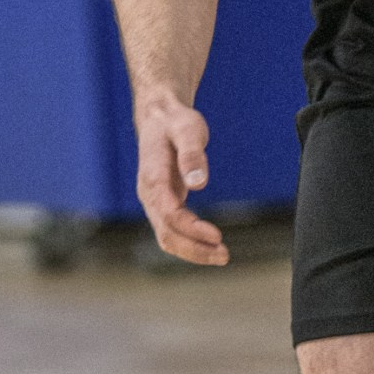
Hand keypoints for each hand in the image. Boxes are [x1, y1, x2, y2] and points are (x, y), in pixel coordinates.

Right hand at [135, 90, 228, 263]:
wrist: (159, 118)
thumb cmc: (174, 122)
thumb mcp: (187, 130)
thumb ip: (191, 155)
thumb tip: (199, 183)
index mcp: (153, 178)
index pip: (169, 213)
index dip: (191, 229)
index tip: (217, 236)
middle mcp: (149, 194)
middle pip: (166, 233)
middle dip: (194, 249)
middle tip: (224, 255)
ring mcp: (154, 201)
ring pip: (167, 237)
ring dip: (192, 251)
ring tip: (221, 255)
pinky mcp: (163, 203)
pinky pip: (172, 230)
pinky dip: (190, 242)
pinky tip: (210, 245)